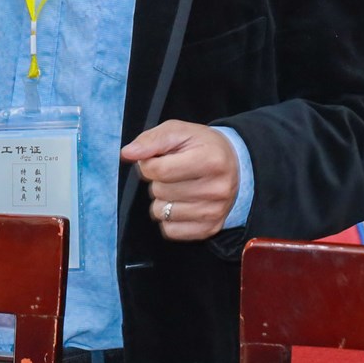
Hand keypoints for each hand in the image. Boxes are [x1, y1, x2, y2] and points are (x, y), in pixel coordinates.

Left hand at [121, 120, 239, 241]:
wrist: (235, 165)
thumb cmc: (202, 146)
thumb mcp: (179, 132)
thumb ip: (151, 140)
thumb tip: (128, 153)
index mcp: (211, 160)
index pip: (159, 170)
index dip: (148, 164)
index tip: (156, 159)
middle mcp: (216, 189)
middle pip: (159, 191)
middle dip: (158, 180)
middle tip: (174, 171)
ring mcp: (214, 212)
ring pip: (161, 213)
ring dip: (162, 199)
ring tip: (179, 186)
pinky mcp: (209, 229)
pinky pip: (170, 230)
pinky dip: (168, 218)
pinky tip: (182, 203)